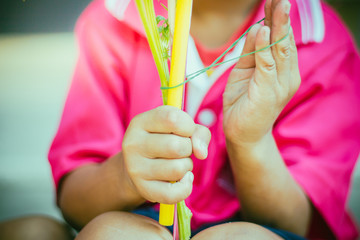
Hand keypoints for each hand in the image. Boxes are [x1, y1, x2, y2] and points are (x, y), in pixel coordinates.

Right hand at [122, 105, 210, 203]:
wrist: (137, 167)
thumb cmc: (164, 142)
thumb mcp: (179, 129)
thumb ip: (198, 133)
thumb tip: (201, 153)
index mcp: (140, 122)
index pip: (173, 119)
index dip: (188, 126)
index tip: (185, 131)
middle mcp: (133, 144)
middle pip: (177, 146)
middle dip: (188, 149)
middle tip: (181, 150)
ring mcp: (136, 168)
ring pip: (177, 169)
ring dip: (187, 166)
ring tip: (178, 163)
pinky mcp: (143, 190)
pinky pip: (173, 194)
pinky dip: (186, 187)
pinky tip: (182, 180)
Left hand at [223, 0, 299, 144]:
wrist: (242, 133)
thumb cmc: (244, 103)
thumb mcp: (245, 72)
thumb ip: (251, 52)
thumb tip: (256, 29)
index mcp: (282, 70)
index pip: (282, 40)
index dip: (278, 20)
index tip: (274, 1)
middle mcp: (286, 76)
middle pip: (284, 41)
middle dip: (282, 18)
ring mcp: (280, 85)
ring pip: (280, 50)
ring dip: (278, 27)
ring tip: (277, 6)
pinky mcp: (268, 93)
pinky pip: (266, 66)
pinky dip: (264, 48)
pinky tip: (262, 31)